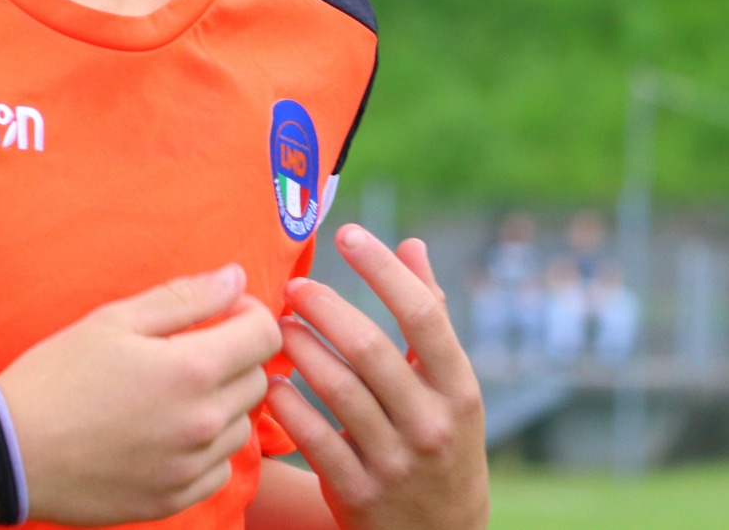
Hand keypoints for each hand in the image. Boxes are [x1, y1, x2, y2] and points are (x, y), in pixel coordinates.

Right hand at [0, 263, 280, 525]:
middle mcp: (203, 423)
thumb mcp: (115, 320)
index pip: (266, 334)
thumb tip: (236, 276)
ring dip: (223, 403)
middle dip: (236, 356)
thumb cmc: (58, 376)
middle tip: (190, 349)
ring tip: (174, 392)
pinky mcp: (175, 499)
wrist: (11, 452)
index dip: (249, 313)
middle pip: (258, 379)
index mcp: (192, 370)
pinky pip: (219, 469)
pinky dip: (206, 448)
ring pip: (242, 426)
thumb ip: (185, 296)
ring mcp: (191, 467)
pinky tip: (167, 432)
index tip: (221, 312)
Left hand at [266, 226, 488, 529]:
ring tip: (278, 327)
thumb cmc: (441, 441)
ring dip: (301, 350)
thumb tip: (413, 244)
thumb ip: (431, 315)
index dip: (383, 269)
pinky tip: (269, 382)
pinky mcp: (359, 493)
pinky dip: (288, 407)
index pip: (423, 315)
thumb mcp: (451, 386)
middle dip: (325, 308)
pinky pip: (315, 440)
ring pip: (339, 391)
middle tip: (295, 287)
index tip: (348, 234)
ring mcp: (396, 461)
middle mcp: (432, 423)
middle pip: (370, 349)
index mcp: (458, 388)